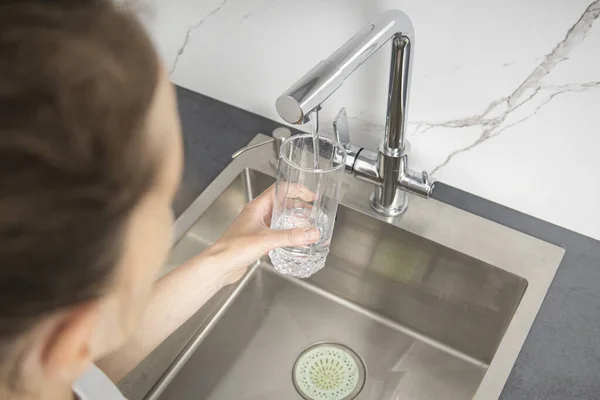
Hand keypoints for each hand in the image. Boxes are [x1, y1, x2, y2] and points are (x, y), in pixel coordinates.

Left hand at [205, 184, 319, 285]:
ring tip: (307, 225)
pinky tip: (294, 241)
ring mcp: (257, 227)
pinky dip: (287, 234)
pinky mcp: (257, 240)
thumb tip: (311, 233)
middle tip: (313, 211)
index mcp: (257, 206)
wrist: (220, 265)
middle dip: (299, 206)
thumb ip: (291, 236)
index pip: (280, 189)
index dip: (297, 190)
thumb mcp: (267, 239)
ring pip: (279, 218)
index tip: (311, 196)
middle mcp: (257, 214)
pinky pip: (276, 232)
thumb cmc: (233, 248)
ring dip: (294, 220)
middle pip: (282, 203)